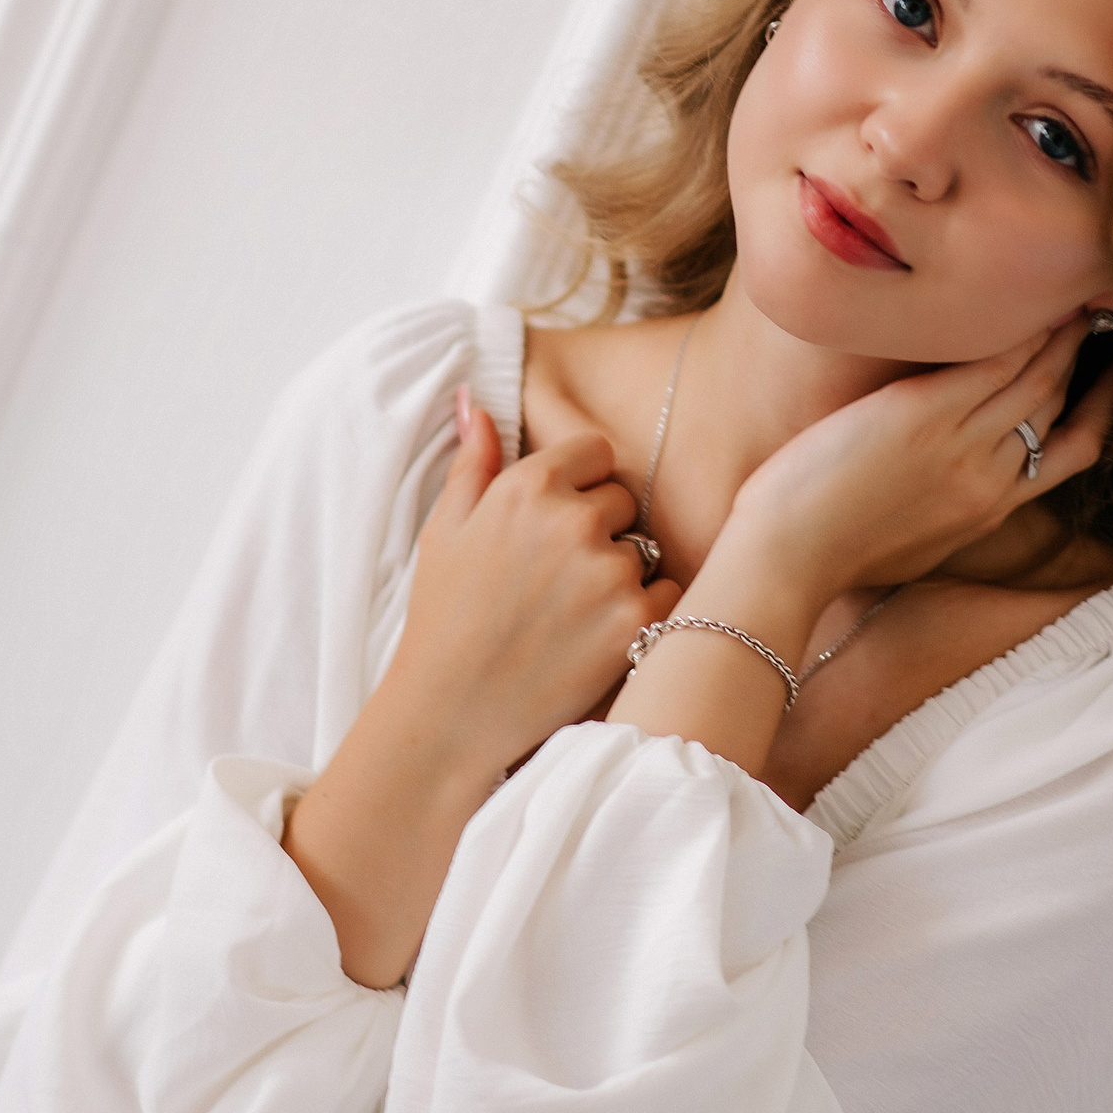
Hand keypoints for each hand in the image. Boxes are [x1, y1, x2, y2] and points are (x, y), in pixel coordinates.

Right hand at [382, 394, 680, 781]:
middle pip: (624, 499)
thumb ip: (472, 461)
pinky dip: (645, 612)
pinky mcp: (635, 621)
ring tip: (573, 613)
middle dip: (601, 530)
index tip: (557, 523)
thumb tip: (475, 401)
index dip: (580, 485)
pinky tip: (599, 635)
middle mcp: (572, 520)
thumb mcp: (444, 530)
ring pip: (644, 548)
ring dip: (621, 573)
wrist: (452, 711)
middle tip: (559, 579)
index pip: (595, 451)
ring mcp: (608, 571)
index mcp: (527, 486)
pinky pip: (668, 593)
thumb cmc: (444, 618)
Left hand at [723, 317, 1112, 606]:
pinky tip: (1023, 296)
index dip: (1105, 402)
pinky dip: (1016, 330)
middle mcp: (992, 477)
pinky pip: (992, 363)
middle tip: (1103, 305)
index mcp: (992, 509)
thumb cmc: (832, 557)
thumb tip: (954, 496)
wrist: (791, 561)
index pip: (1073, 447)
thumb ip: (950, 514)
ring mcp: (964, 446)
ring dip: (1059, 328)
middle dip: (1087, 351)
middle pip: (1059, 400)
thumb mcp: (917, 548)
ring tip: (1073, 286)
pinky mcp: (927, 416)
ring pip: (1037, 376)